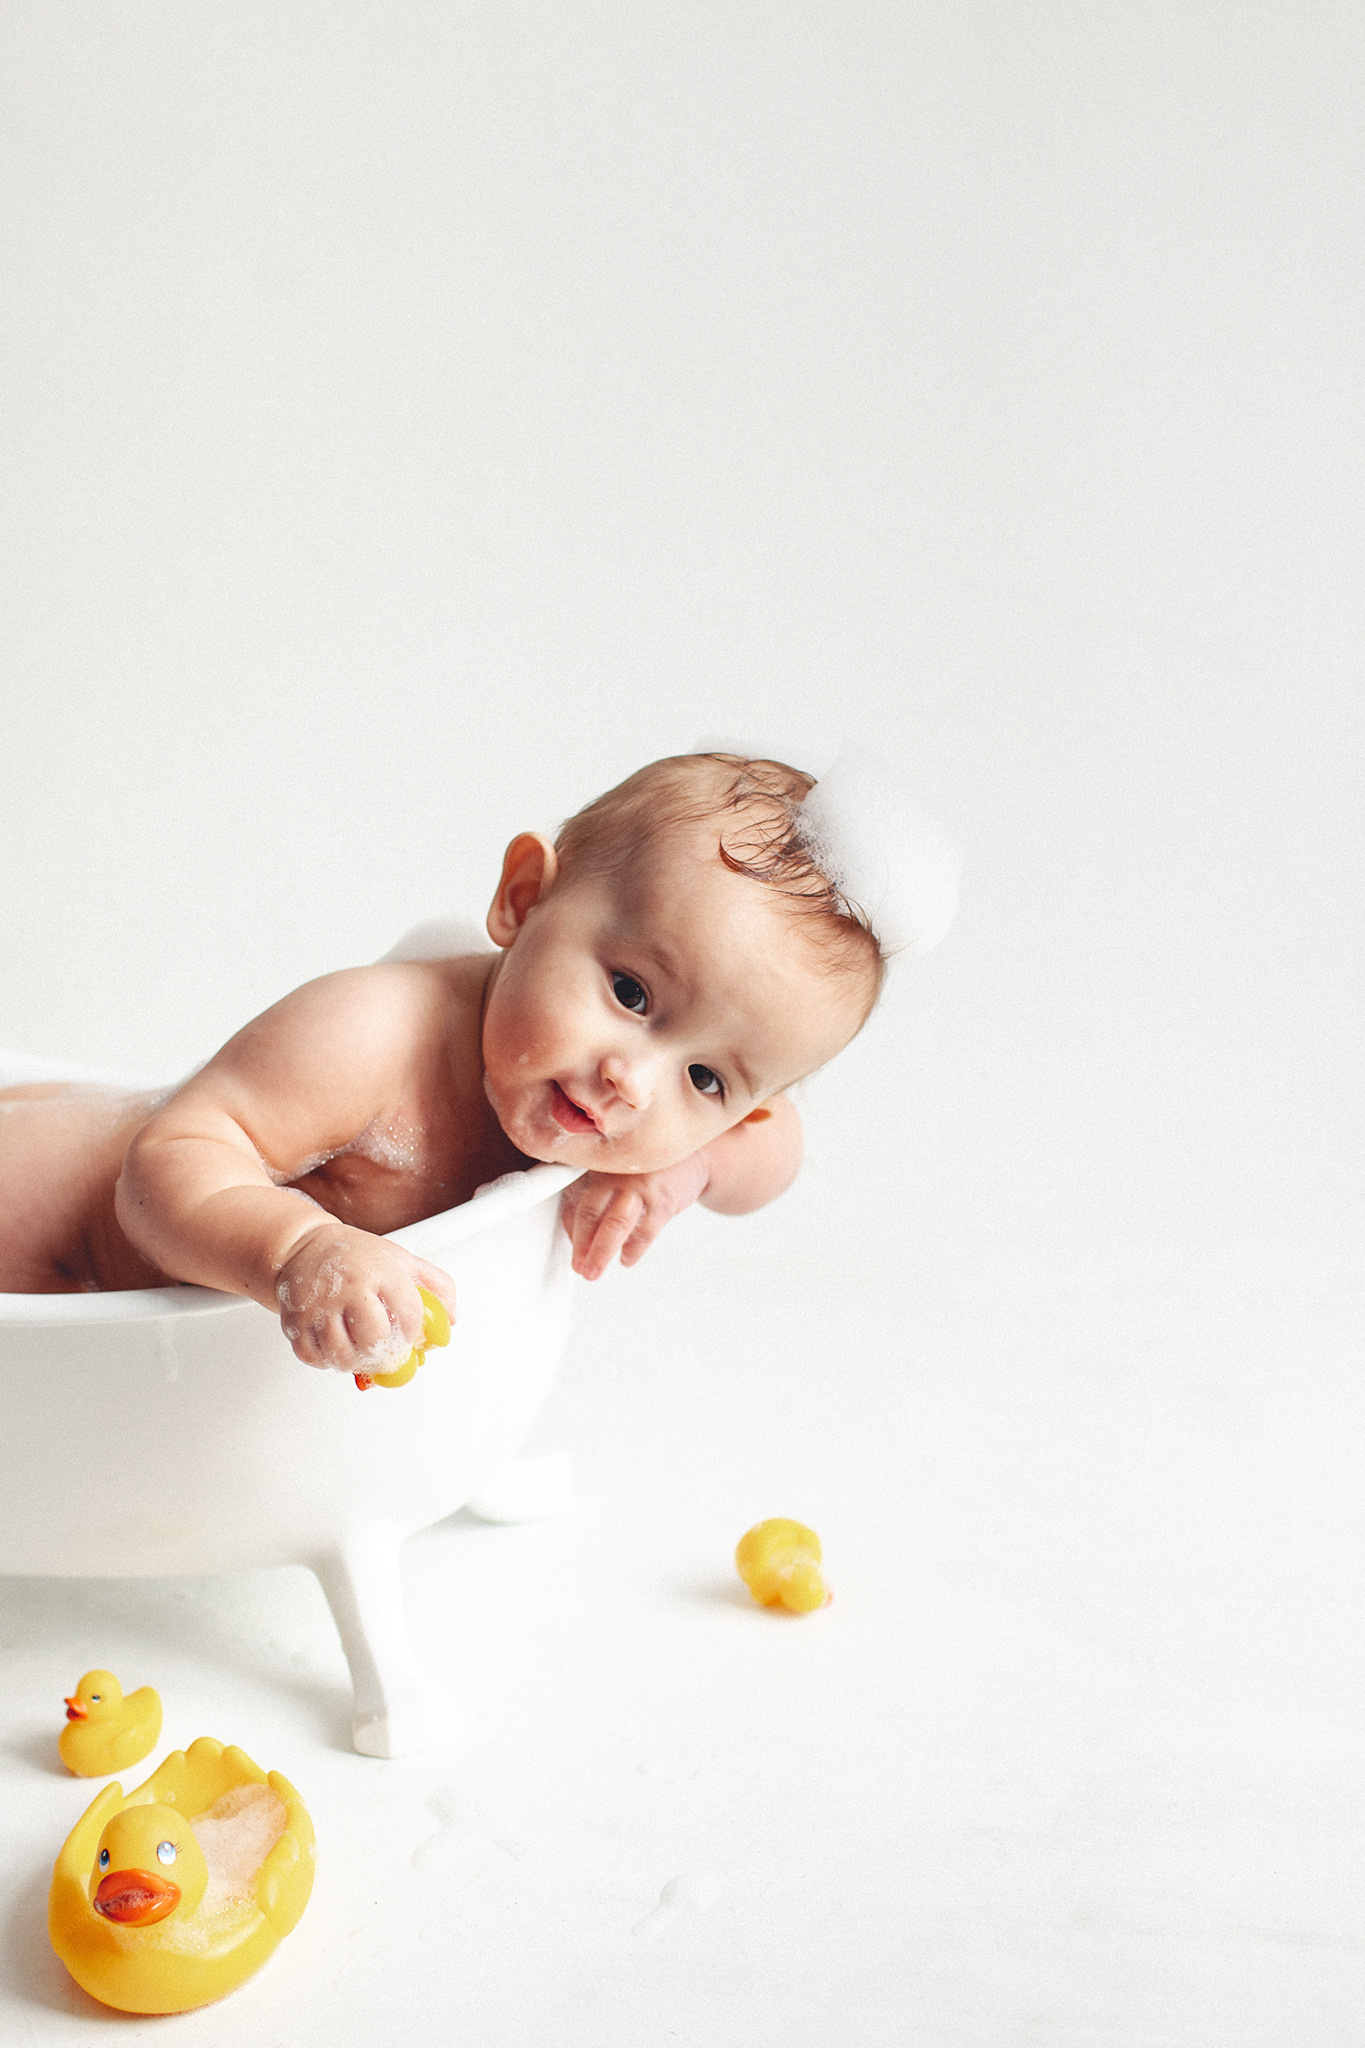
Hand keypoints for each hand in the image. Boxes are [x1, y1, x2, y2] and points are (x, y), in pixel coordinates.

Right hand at [274, 1223, 454, 1372]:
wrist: (305, 1246)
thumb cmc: (357, 1256)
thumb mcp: (403, 1260)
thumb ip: (437, 1286)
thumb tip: (451, 1319)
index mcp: (381, 1272)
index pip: (407, 1315)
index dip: (413, 1335)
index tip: (410, 1337)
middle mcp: (349, 1288)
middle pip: (373, 1339)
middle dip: (385, 1355)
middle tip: (386, 1353)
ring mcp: (319, 1305)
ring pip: (342, 1354)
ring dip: (357, 1363)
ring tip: (362, 1353)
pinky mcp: (295, 1320)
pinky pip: (313, 1357)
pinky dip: (327, 1362)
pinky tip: (336, 1350)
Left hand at [560, 1155, 709, 1279]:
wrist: (697, 1157)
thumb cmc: (651, 1168)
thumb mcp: (620, 1172)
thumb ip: (598, 1196)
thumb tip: (575, 1233)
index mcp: (601, 1165)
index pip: (576, 1200)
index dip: (571, 1229)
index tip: (573, 1250)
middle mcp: (617, 1172)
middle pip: (590, 1212)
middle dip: (581, 1245)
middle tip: (579, 1267)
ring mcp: (640, 1186)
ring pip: (615, 1224)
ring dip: (602, 1252)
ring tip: (594, 1271)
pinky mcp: (663, 1201)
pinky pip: (644, 1232)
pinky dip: (633, 1249)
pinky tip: (626, 1258)